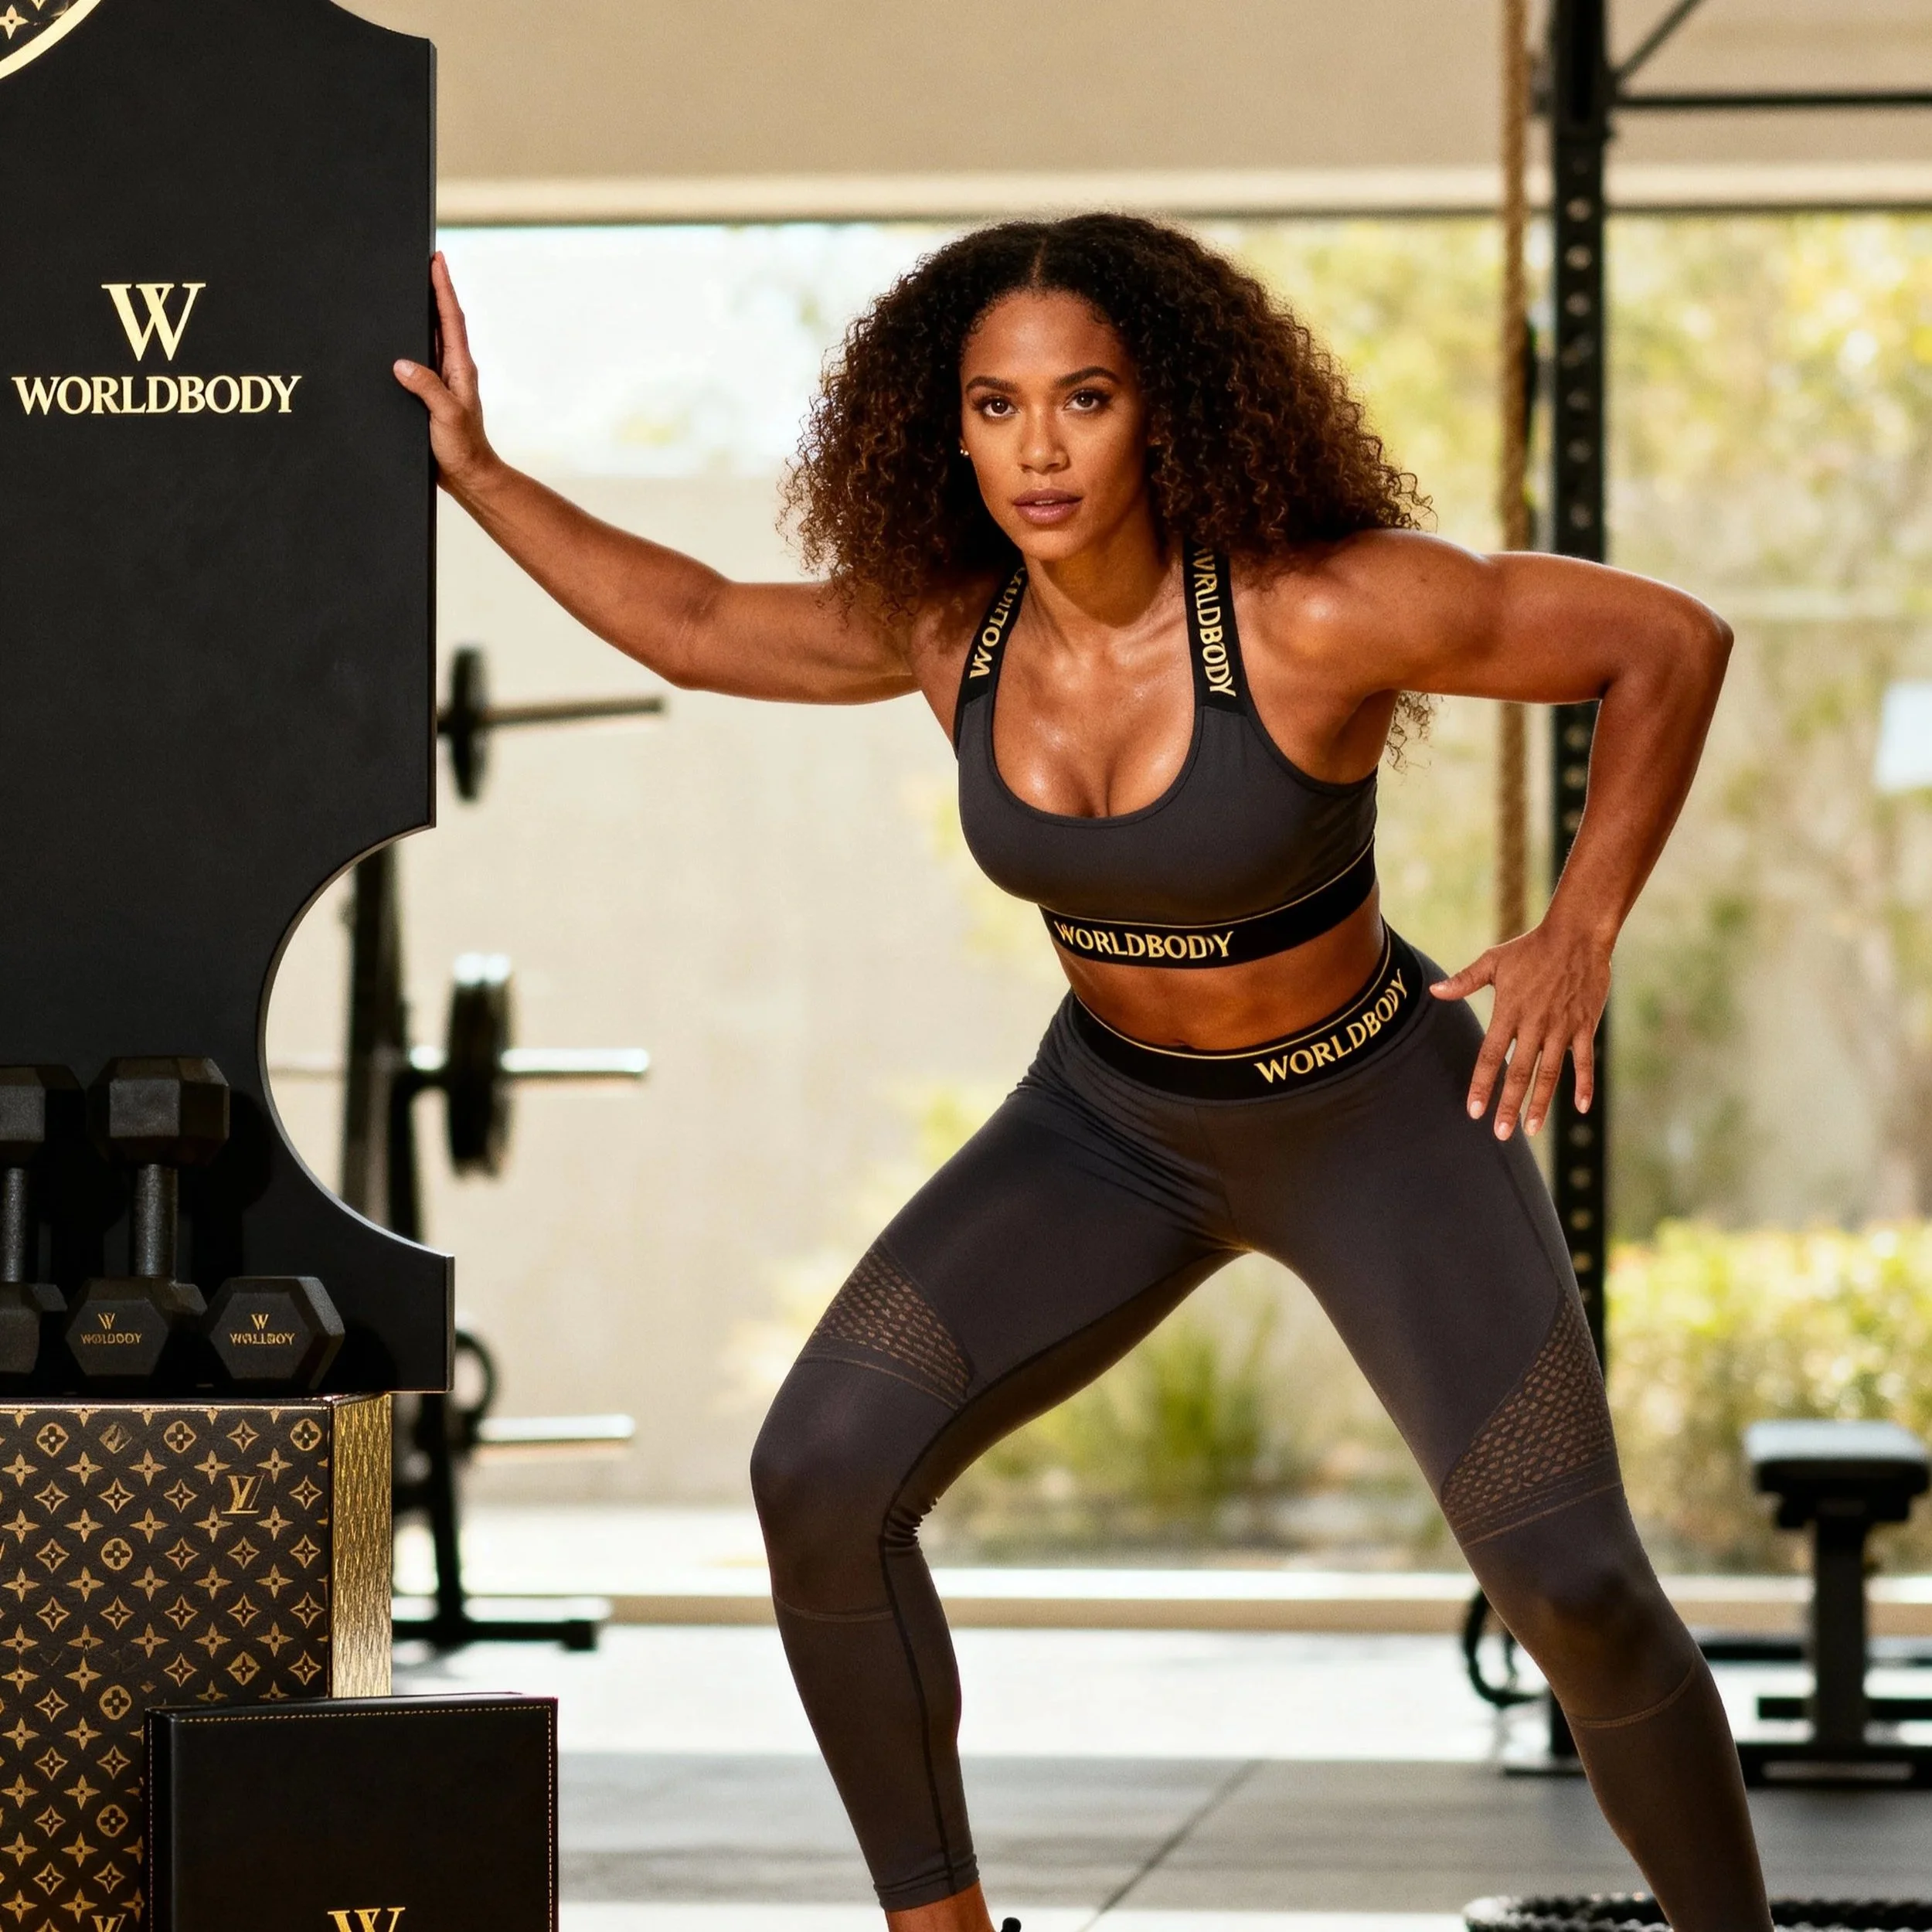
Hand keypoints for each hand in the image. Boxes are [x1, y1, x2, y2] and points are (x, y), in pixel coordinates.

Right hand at [393, 252, 498, 496]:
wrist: (468, 477)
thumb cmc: (463, 449)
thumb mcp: (446, 416)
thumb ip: (427, 388)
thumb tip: (401, 364)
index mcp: (459, 368)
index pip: (450, 319)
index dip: (443, 288)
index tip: (436, 260)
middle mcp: (452, 369)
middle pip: (440, 321)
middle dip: (432, 290)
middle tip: (421, 261)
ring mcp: (441, 381)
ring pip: (429, 339)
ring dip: (421, 314)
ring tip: (408, 287)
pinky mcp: (430, 395)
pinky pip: (418, 360)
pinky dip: (409, 343)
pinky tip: (396, 339)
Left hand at [1429, 917, 1609, 1139]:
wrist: (1576, 935)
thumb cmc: (1530, 948)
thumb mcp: (1493, 962)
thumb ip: (1464, 981)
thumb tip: (1434, 991)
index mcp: (1509, 1012)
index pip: (1491, 1056)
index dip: (1482, 1084)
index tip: (1474, 1111)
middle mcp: (1535, 1025)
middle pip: (1519, 1072)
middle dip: (1509, 1105)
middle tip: (1501, 1134)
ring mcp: (1562, 1027)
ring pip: (1550, 1073)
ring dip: (1541, 1103)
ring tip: (1531, 1129)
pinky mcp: (1585, 1026)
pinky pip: (1584, 1061)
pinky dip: (1584, 1085)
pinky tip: (1580, 1108)